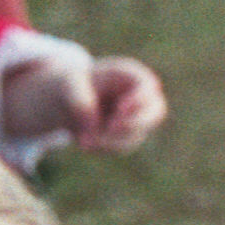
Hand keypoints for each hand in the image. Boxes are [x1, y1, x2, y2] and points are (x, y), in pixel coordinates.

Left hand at [0, 51, 164, 151]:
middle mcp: (141, 98)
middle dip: (132, 124)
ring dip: (109, 141)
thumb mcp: (69, 84)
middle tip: (109, 128)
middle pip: (155, 114)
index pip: (147, 87)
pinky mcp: (128, 136)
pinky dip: (103, 148)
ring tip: (83, 141)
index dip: (138, 100)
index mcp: (131, 76)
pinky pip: (121, 147)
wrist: (69, 98)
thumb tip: (92, 125)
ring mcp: (138, 119)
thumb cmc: (73, 84)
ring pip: (135, 136)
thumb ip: (79, 100)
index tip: (120, 109)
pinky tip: (84, 144)